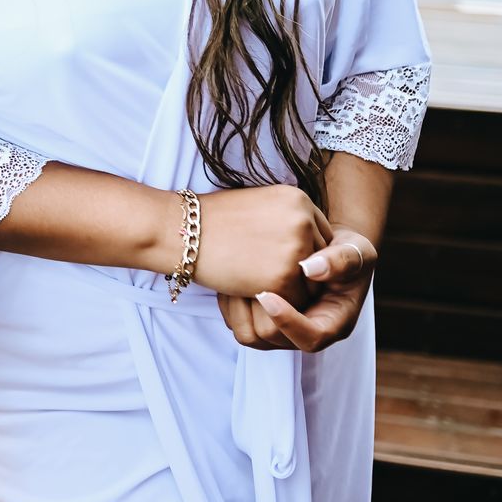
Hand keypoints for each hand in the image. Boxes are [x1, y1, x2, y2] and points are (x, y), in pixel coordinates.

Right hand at [185, 184, 333, 308]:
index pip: (319, 234)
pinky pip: (295, 300)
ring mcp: (296, 248)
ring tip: (261, 281)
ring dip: (292, 288)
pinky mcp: (283, 276)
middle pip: (320, 258)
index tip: (279, 257)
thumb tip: (305, 242)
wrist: (181, 231)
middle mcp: (303, 220)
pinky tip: (254, 290)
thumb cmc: (212, 219)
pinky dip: (279, 302)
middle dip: (300, 270)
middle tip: (271, 272)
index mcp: (298, 198)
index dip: (302, 250)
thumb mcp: (258, 204)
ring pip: (312, 282)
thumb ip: (286, 219)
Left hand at [217, 226, 376, 352]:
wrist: (328, 250)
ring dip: (239, 308)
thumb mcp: (355, 252)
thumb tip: (310, 269)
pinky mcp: (265, 321)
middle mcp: (307, 331)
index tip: (267, 294)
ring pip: (251, 335)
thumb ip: (340, 261)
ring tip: (234, 277)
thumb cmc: (347, 252)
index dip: (287, 321)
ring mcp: (285, 329)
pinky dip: (231, 305)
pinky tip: (230, 278)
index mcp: (334, 322)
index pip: (312, 337)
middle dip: (257, 311)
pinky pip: (239, 324)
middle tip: (244, 278)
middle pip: (274, 339)